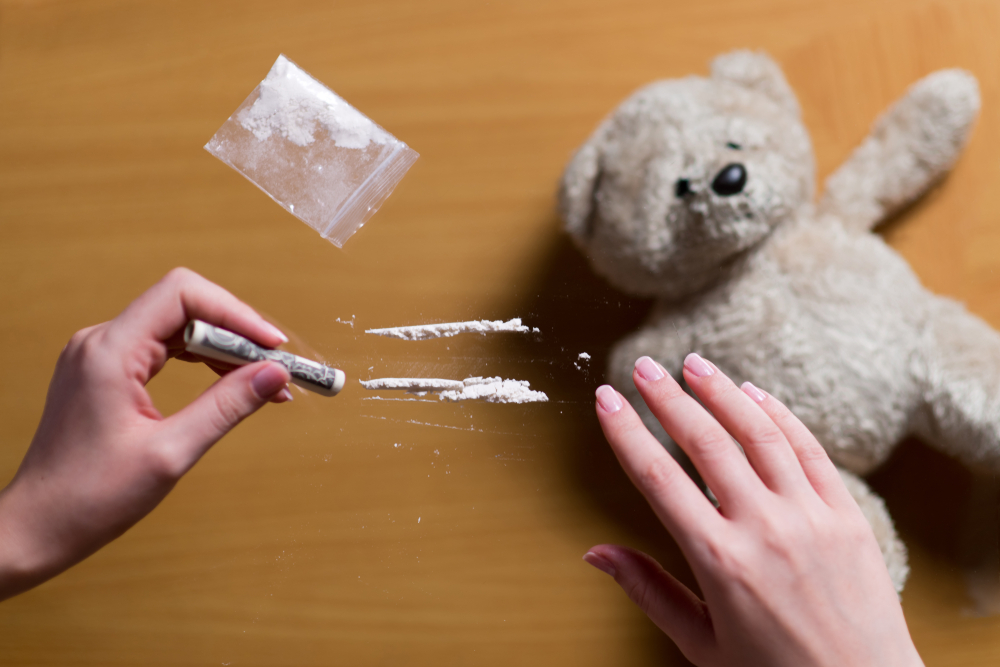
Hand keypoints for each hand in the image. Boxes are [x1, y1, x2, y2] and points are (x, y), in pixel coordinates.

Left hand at [0, 268, 292, 599]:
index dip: (235, 313)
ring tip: (264, 381)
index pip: (182, 296)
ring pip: (177, 327)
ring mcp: (101, 356)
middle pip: (184, 306)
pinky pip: (164, 349)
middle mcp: (101, 343)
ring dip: (224, 349)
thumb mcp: (171, 452)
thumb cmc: (89, 498)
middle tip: (276, 367)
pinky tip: (231, 386)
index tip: (272, 345)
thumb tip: (275, 374)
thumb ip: (227, 406)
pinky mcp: (106, 373)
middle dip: (236, 332)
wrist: (36, 528)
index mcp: (109, 353)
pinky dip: (202, 362)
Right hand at [585, 354, 921, 666]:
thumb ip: (648, 590)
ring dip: (721, 392)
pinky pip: (808, 449)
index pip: (658, 477)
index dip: (626, 432)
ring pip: (758, 433)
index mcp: (719, 561)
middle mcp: (764, 529)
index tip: (606, 401)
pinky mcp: (846, 514)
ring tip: (694, 365)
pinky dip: (779, 415)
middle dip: (668, 398)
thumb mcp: (701, 642)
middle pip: (705, 442)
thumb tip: (597, 553)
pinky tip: (754, 394)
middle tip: (644, 367)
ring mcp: (810, 516)